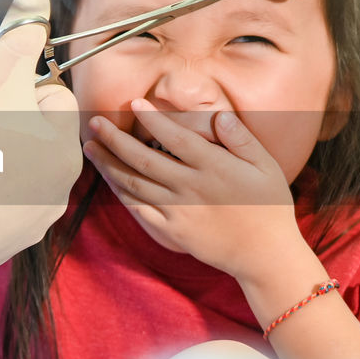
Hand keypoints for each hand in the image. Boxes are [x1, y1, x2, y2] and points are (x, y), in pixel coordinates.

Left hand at [82, 100, 309, 286]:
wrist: (264, 255)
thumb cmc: (269, 206)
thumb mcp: (266, 166)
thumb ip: (241, 139)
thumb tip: (219, 116)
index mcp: (213, 168)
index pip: (175, 137)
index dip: (152, 119)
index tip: (134, 103)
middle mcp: (190, 188)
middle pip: (143, 159)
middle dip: (115, 139)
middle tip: (95, 122)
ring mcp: (178, 212)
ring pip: (134, 184)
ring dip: (109, 164)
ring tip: (91, 147)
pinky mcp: (171, 232)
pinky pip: (139, 210)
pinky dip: (120, 193)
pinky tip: (109, 179)